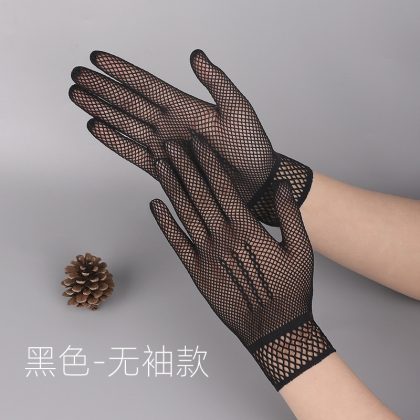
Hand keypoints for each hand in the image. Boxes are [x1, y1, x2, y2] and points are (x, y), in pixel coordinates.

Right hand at [69, 50, 311, 224]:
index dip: (122, 71)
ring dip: (101, 112)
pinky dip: (115, 141)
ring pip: (126, 125)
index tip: (97, 58)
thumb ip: (216, 83)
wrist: (254, 182)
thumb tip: (196, 55)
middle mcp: (171, 124)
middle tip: (75, 76)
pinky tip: (97, 129)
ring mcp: (166, 146)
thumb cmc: (252, 146)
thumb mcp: (238, 110)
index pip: (147, 85)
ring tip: (78, 98)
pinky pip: (135, 153)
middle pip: (129, 103)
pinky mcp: (165, 169)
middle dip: (102, 90)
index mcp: (186, 107)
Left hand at [150, 136, 333, 389]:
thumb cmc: (290, 290)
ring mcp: (206, 255)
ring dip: (172, 187)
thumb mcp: (302, 250)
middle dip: (184, 166)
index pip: (223, 187)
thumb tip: (280, 186)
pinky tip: (154, 205)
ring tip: (161, 164)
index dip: (209, 163)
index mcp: (247, 229)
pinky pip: (176, 243)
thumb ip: (289, 216)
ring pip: (185, 213)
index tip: (197, 143)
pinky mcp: (196, 272)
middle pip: (199, 194)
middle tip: (171, 144)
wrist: (274, 329)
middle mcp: (223, 237)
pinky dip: (164, 223)